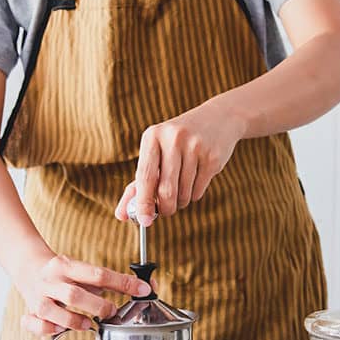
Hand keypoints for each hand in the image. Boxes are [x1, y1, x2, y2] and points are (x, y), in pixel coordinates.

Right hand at [16, 253, 152, 335]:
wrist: (29, 268)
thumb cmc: (63, 273)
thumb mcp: (83, 271)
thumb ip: (107, 281)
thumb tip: (140, 288)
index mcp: (66, 265)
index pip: (98, 274)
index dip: (122, 283)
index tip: (141, 290)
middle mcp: (50, 280)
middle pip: (74, 295)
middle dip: (97, 306)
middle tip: (111, 312)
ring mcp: (38, 297)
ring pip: (51, 311)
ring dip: (73, 321)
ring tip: (88, 324)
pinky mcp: (30, 311)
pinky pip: (36, 324)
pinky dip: (48, 329)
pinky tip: (61, 327)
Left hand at [115, 99, 246, 224]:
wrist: (218, 118)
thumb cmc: (177, 143)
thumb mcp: (155, 153)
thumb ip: (137, 184)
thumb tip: (122, 215)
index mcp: (152, 136)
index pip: (145, 176)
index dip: (143, 203)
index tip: (143, 221)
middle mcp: (173, 139)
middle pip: (166, 190)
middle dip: (166, 208)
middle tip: (166, 211)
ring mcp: (195, 147)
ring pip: (183, 194)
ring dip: (181, 201)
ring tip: (182, 188)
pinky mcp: (213, 157)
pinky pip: (199, 191)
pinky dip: (194, 194)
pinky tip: (195, 179)